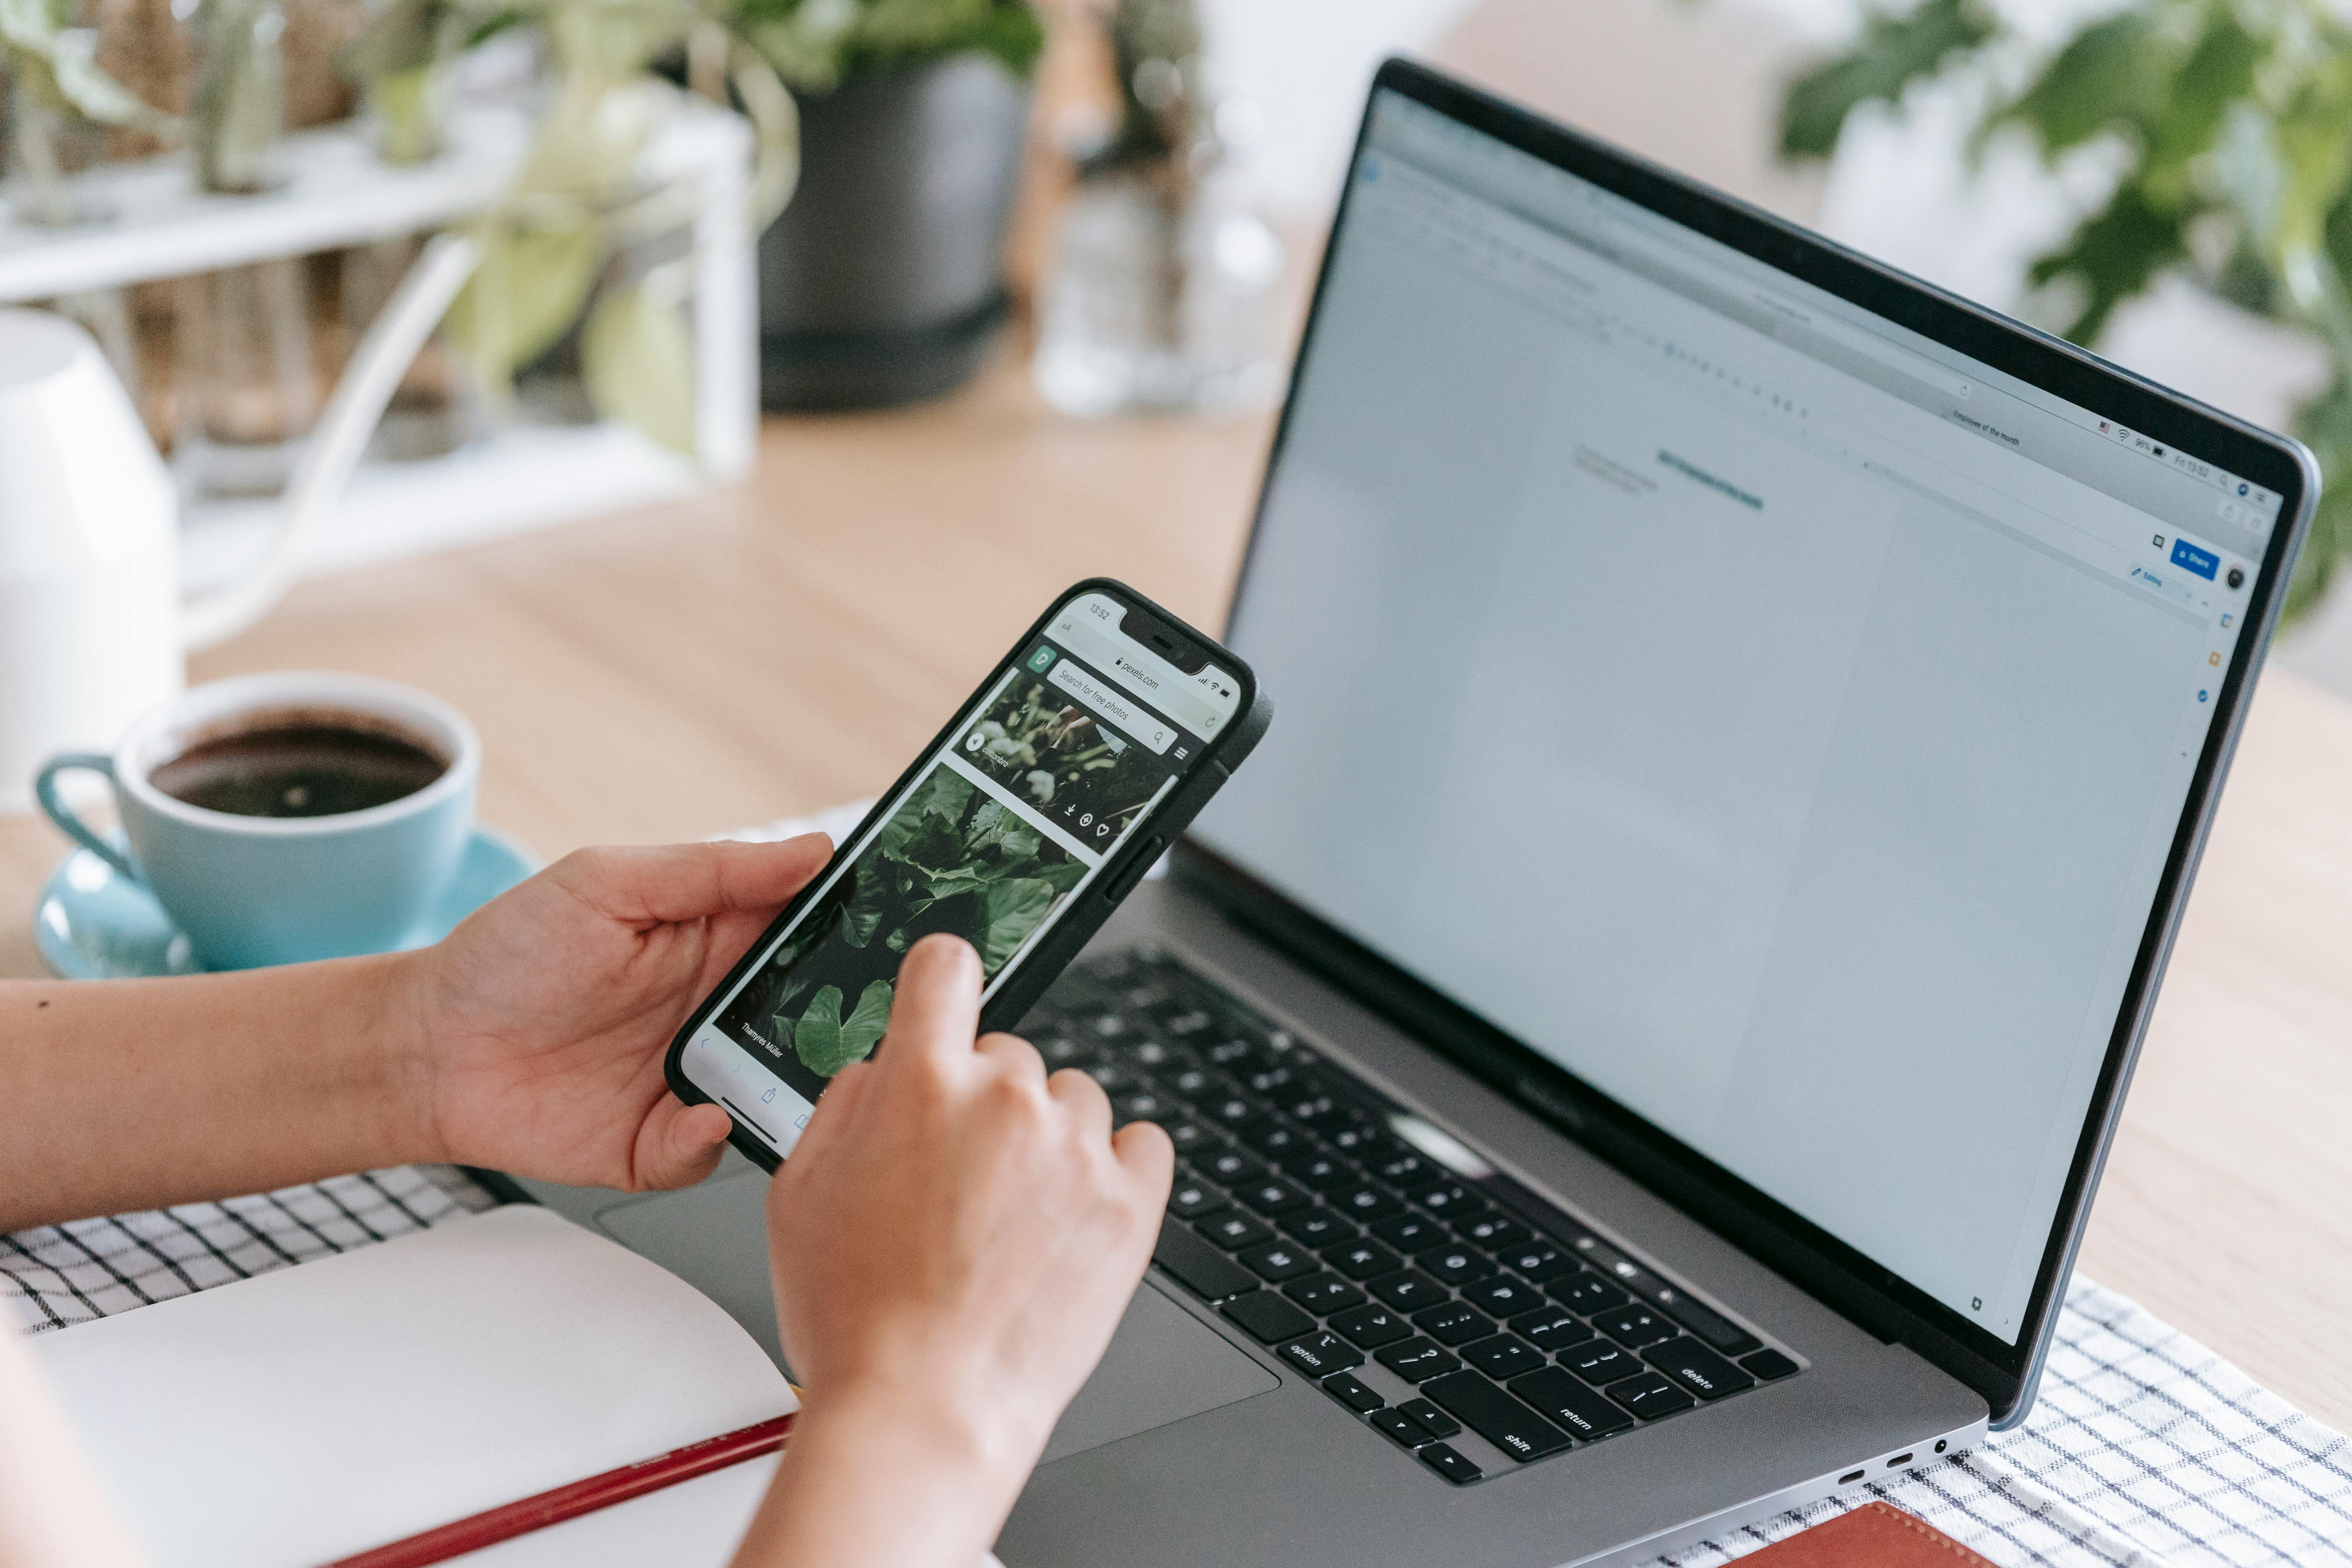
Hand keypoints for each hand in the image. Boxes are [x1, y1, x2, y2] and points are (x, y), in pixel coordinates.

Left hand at [403, 836, 831, 1191]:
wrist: (427, 1049)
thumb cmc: (508, 953)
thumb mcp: (608, 883)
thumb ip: (713, 870)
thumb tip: (814, 849)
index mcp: (717, 939)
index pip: (808, 930)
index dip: (854, 928)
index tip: (896, 927)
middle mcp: (717, 1011)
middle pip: (809, 1018)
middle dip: (840, 1021)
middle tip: (862, 1017)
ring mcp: (693, 1079)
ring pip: (777, 1092)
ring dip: (789, 1088)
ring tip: (782, 1077)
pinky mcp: (658, 1142)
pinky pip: (711, 1151)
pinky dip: (711, 1141)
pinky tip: (697, 1117)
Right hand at [732, 935, 1172, 1567]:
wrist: (923, 1411)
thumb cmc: (856, 1318)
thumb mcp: (798, 1192)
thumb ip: (845, 1103)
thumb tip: (883, 1066)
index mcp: (919, 1080)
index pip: (947, 967)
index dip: (943, 984)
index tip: (948, 1004)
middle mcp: (1005, 1098)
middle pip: (1008, 1053)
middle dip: (984, 1102)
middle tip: (958, 1183)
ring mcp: (1075, 1149)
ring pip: (1073, 1100)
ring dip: (1047, 1141)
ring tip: (1009, 1221)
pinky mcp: (1131, 1202)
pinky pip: (1142, 1143)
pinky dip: (1114, 1171)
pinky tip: (1072, 1216)